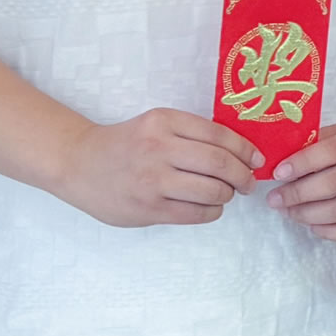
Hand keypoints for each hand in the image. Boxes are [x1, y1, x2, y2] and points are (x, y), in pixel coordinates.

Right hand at [58, 106, 259, 228]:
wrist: (79, 163)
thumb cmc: (125, 144)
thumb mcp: (155, 125)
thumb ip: (190, 134)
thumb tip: (239, 152)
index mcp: (163, 121)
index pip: (218, 135)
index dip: (245, 149)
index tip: (256, 159)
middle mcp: (159, 148)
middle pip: (220, 163)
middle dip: (243, 175)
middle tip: (248, 182)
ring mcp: (153, 180)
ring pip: (212, 191)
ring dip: (227, 195)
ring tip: (226, 194)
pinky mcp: (149, 208)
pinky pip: (196, 213)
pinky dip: (212, 211)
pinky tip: (209, 207)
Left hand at [268, 118, 335, 242]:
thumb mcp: (334, 132)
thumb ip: (311, 145)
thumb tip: (280, 168)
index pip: (331, 151)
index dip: (302, 164)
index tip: (278, 174)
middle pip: (334, 183)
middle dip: (298, 194)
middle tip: (276, 199)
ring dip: (308, 215)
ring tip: (289, 212)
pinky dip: (329, 232)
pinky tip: (313, 225)